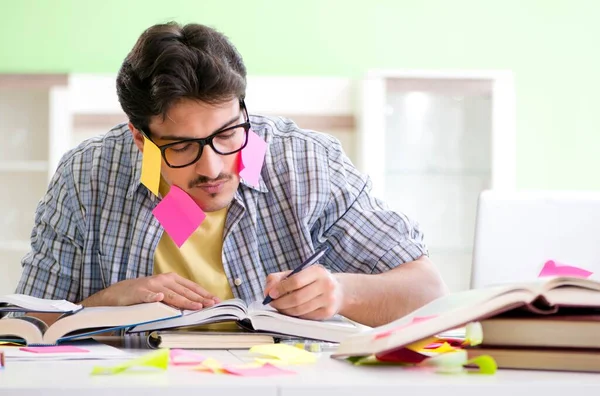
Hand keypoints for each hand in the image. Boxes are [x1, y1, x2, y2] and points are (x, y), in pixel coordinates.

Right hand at [84, 272, 219, 309]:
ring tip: (196, 306)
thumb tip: (195, 303)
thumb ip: (176, 296)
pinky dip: (153, 297)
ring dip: (184, 300)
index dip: (203, 293)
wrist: (117, 293)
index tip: (215, 300)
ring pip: (170, 294)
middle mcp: (162, 280)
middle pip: (184, 291)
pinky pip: (147, 295)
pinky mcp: (138, 292)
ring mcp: (151, 286)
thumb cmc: (142, 293)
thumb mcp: (162, 292)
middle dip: (200, 298)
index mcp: (170, 279)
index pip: (190, 286)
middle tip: (212, 304)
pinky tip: (158, 298)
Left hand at [263, 265, 343, 319]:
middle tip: (272, 303)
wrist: (339, 291)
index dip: (280, 288)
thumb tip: (268, 291)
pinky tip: (291, 310)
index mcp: (318, 271)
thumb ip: (280, 278)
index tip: (270, 293)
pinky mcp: (327, 313)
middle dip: (280, 302)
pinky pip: (305, 316)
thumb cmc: (314, 280)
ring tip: (280, 307)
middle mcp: (326, 285)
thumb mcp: (300, 272)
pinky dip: (294, 315)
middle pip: (297, 298)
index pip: (296, 281)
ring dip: (285, 310)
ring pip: (300, 309)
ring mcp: (328, 300)